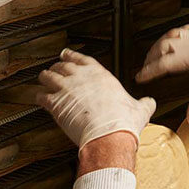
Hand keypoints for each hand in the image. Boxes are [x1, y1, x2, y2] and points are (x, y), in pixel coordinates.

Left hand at [36, 49, 155, 149]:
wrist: (109, 134)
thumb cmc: (122, 121)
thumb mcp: (140, 109)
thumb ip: (144, 103)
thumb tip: (150, 103)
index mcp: (99, 75)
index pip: (81, 59)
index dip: (72, 55)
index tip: (67, 54)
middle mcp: (80, 78)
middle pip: (62, 65)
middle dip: (57, 66)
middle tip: (54, 67)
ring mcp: (66, 89)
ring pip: (48, 76)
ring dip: (44, 77)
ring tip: (42, 78)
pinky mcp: (56, 104)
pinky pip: (41, 96)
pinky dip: (38, 97)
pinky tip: (38, 98)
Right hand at [136, 25, 188, 122]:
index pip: (163, 63)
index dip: (149, 71)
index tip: (140, 76)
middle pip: (162, 46)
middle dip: (150, 57)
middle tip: (145, 67)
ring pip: (171, 35)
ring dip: (160, 44)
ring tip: (155, 53)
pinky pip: (183, 29)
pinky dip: (174, 35)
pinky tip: (175, 39)